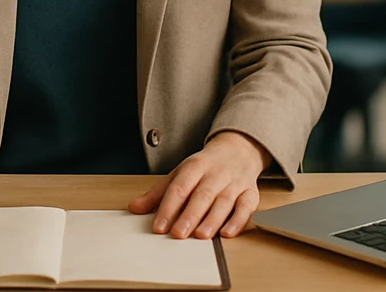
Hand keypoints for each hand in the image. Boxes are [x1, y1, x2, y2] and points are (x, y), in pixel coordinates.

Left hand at [128, 131, 269, 239]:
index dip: (168, 207)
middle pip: (202, 194)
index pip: (180, 187)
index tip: (158, 226)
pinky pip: (246, 206)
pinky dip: (238, 220)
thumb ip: (158, 193)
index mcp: (195, 166)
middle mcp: (216, 173)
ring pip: (224, 201)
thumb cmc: (205, 166)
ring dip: (212, 219)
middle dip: (190, 215)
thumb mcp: (180, 173)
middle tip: (178, 234)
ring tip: (201, 236)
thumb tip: (134, 207)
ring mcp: (234, 183)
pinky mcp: (250, 193)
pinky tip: (228, 233)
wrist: (238, 150)